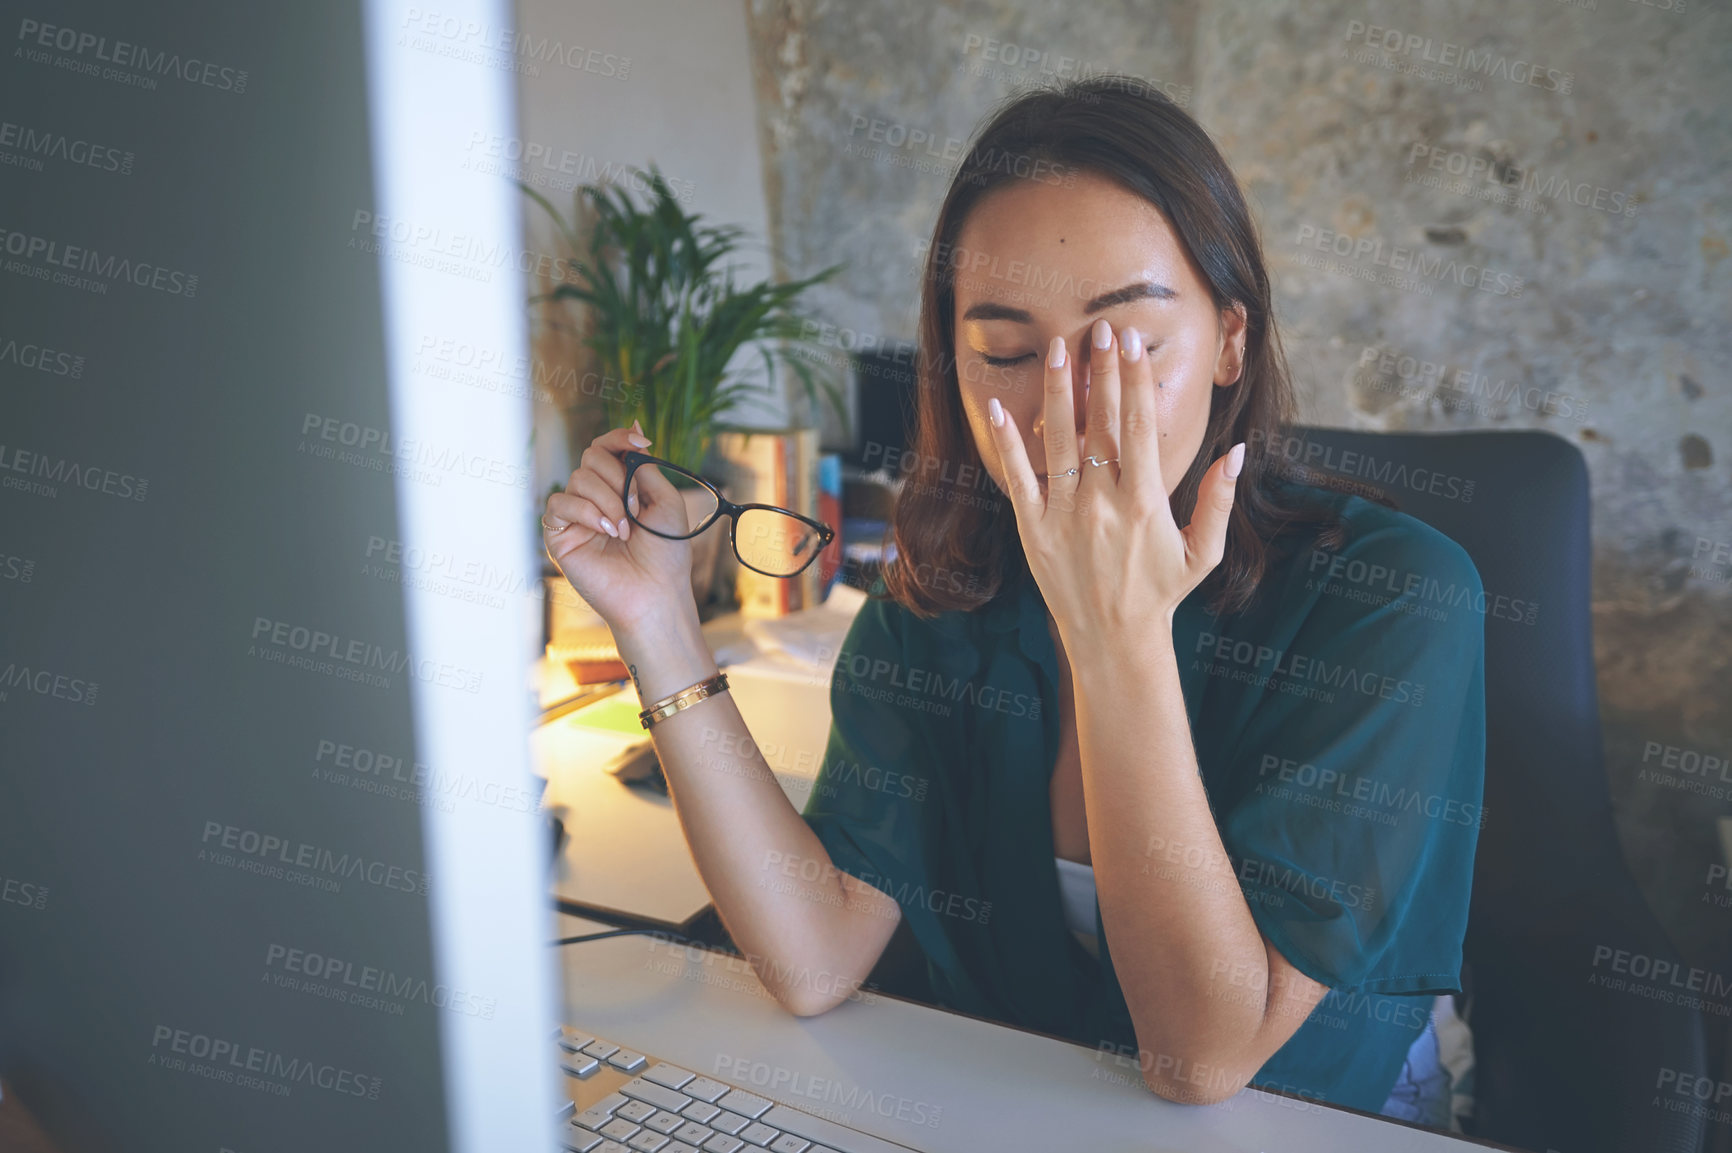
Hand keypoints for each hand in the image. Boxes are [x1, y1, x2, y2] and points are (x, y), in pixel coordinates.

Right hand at [541, 421, 696, 637]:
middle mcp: (596, 497)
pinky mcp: (559, 535)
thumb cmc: (666, 553)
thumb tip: (635, 427)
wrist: (655, 593)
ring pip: (579, 478)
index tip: (642, 442)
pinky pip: (560, 503)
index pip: (608, 448)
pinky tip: (605, 531)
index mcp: (621, 487)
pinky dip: (586, 512)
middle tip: (637, 508)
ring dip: (608, 500)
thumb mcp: (666, 500)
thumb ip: (644, 467)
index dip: (620, 438)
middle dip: (618, 477)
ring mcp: (576, 516)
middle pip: (592, 456)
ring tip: (624, 530)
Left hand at [985, 319, 1244, 645]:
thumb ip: (1219, 500)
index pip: (1138, 428)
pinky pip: (1019, 479)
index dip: (1134, 382)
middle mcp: (1103, 503)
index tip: (1132, 344)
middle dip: (1100, 372)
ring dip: (1058, 391)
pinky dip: (1008, 444)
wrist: (1114, 640)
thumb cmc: (1162, 592)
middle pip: (1100, 423)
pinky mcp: (1033, 529)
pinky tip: (999, 409)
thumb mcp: (1203, 552)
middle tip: (1100, 328)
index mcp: (1145, 503)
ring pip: (1059, 441)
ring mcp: (1065, 515)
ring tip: (1058, 348)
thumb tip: (1239, 451)